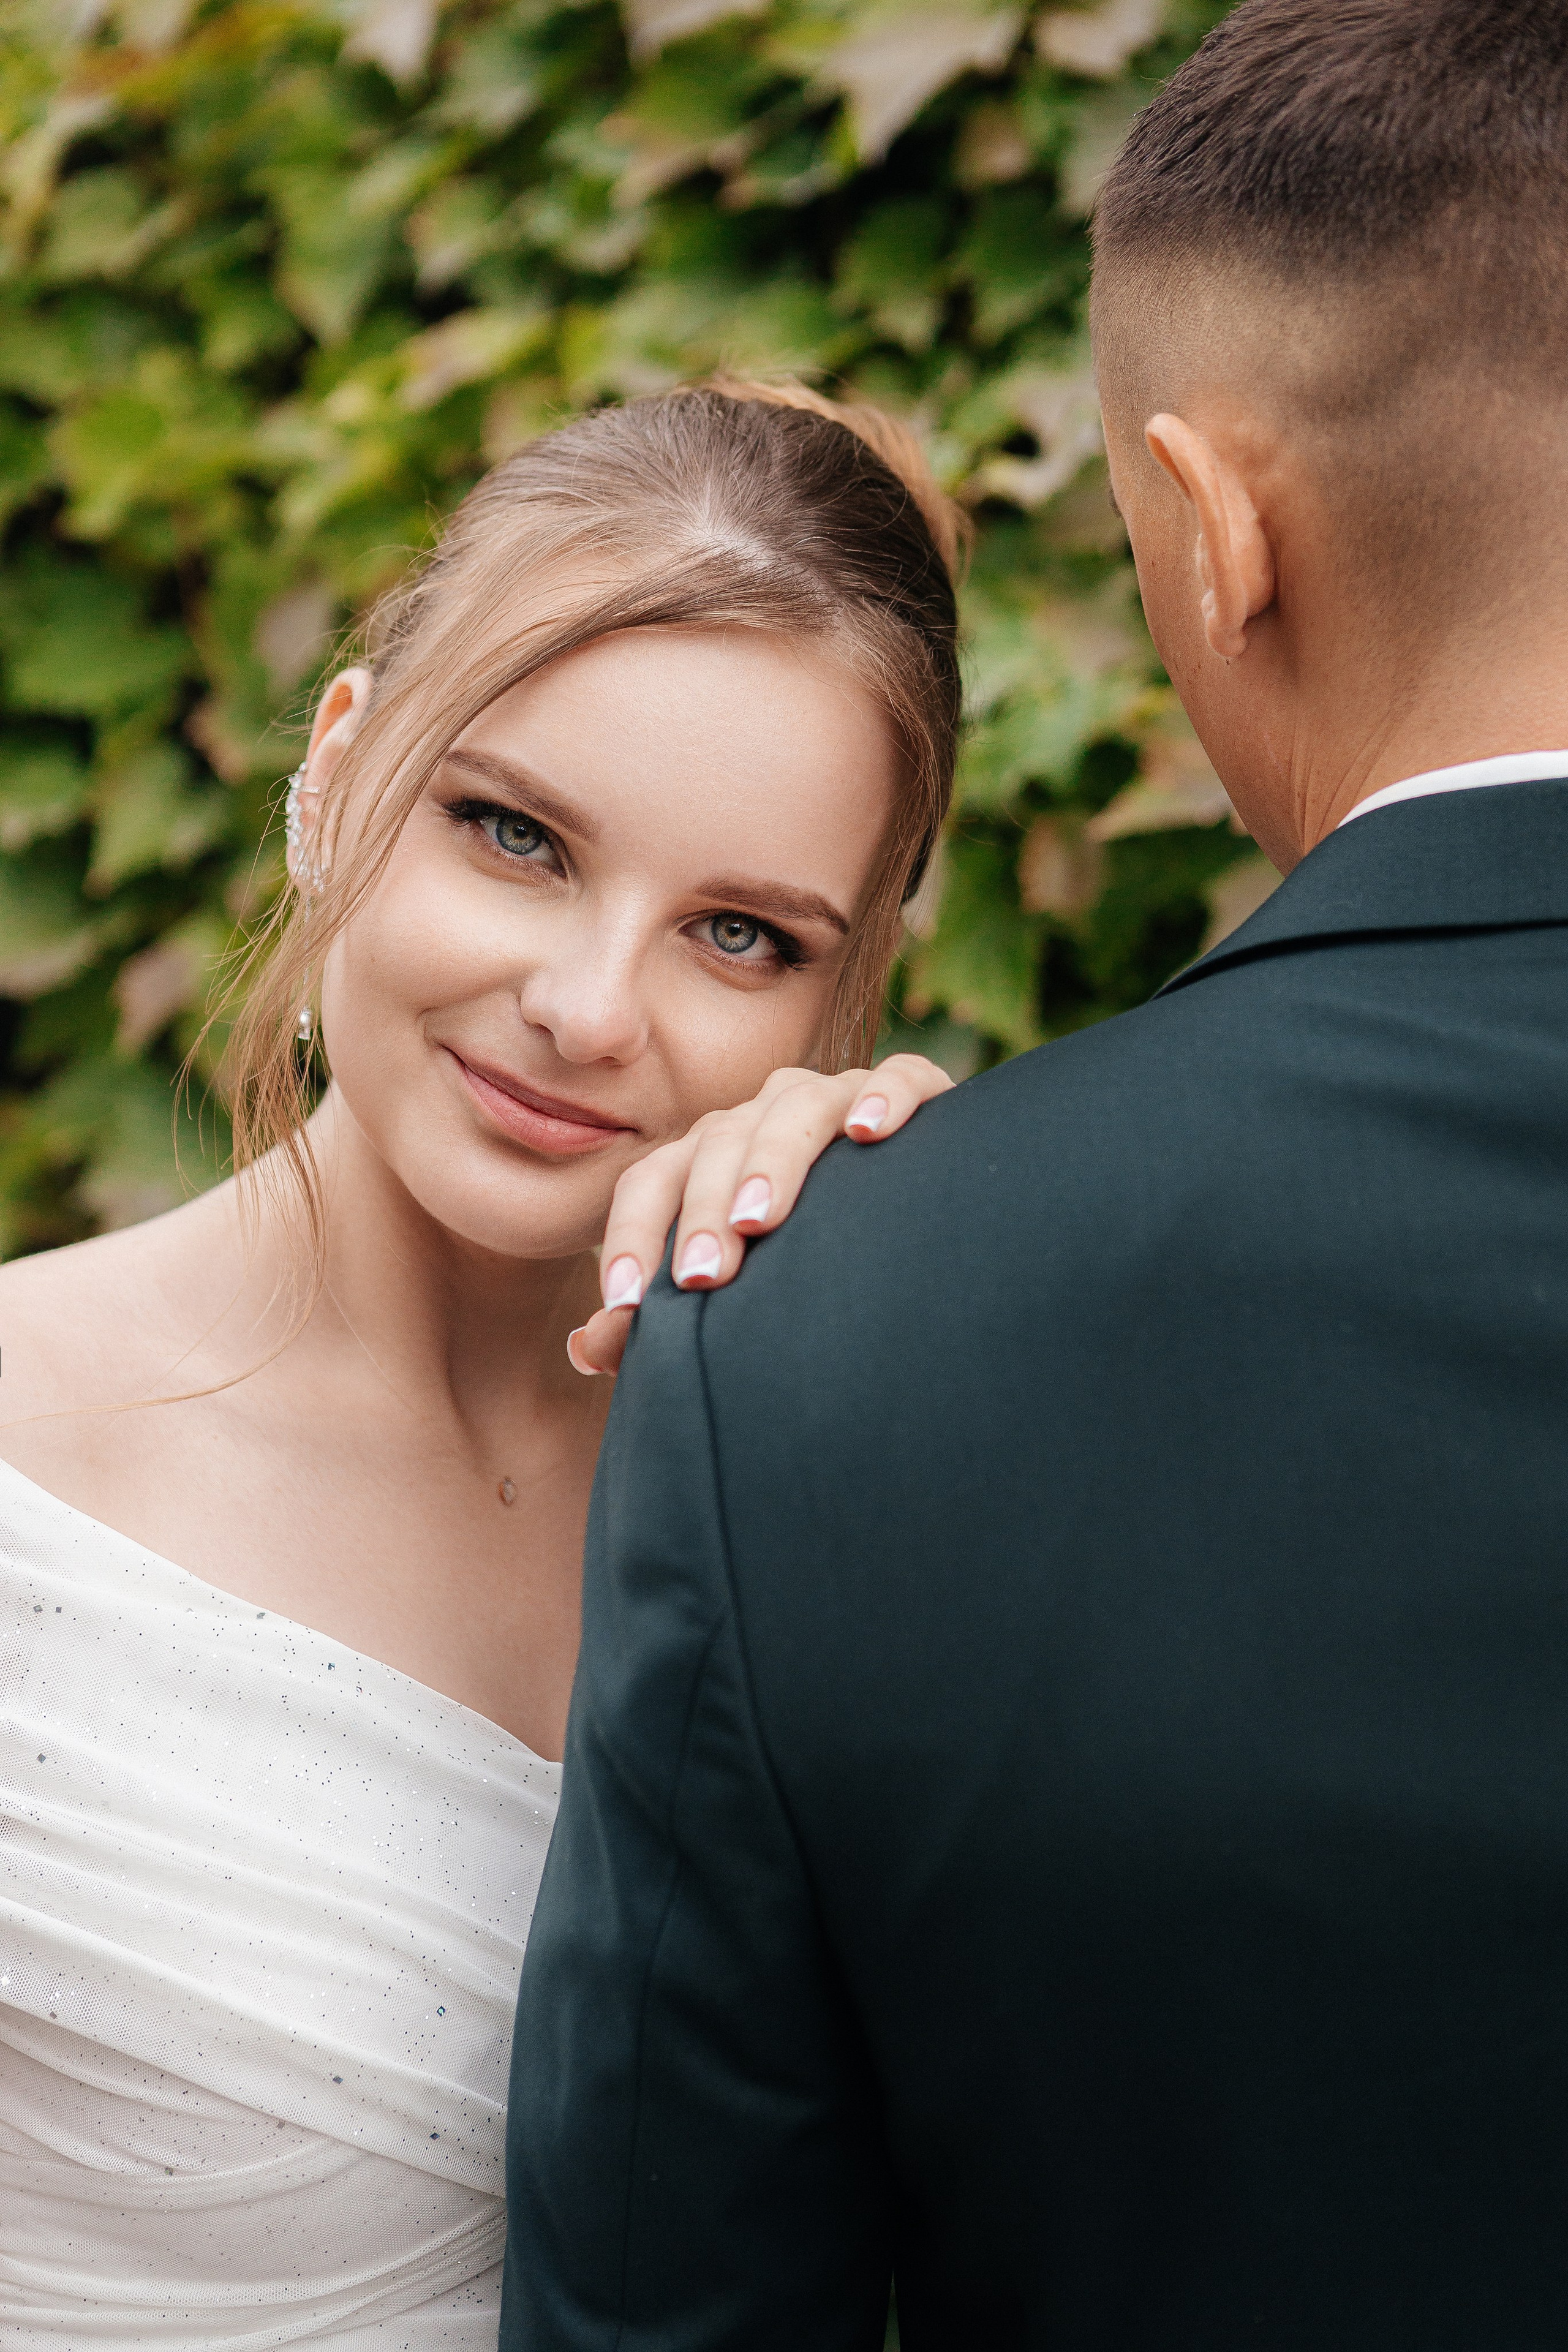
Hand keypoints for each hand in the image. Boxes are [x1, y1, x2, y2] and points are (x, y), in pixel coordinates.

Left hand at [567, 1056, 954, 1375]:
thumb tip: (588, 1346)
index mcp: (712, 1160)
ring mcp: (836, 1097)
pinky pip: (900, 1075)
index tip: (626, 1306)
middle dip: (703, 1212)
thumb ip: (660, 1323)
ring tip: (761, 1218)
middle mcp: (764, 1117)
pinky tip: (870, 1133)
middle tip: (703, 1277)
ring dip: (774, 1161)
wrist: (922, 1233)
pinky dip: (886, 1095)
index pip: (652, 1183)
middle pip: (716, 1145)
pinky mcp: (914, 1089)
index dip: (632, 1239)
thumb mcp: (736, 1301)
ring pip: (794, 1107)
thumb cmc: (811, 1272)